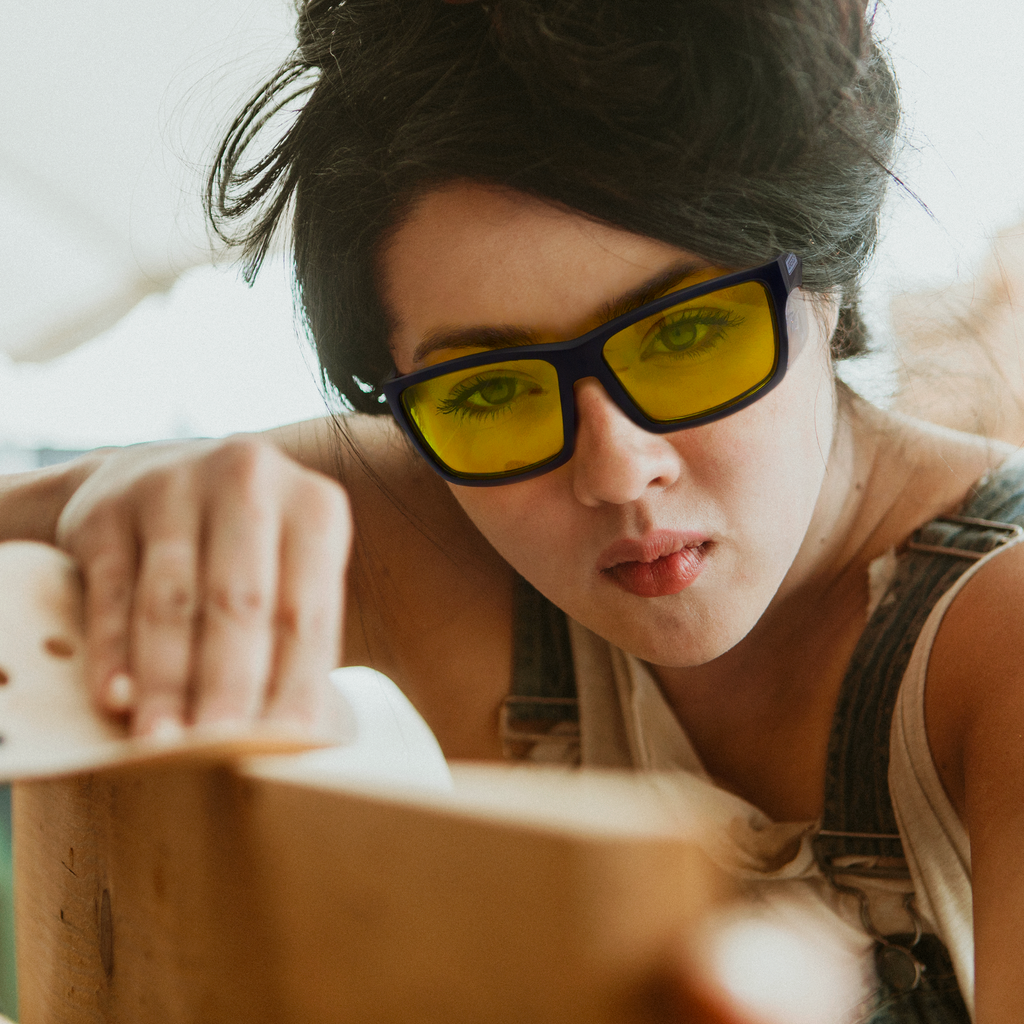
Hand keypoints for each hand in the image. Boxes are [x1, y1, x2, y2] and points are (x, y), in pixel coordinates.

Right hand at [55, 436, 351, 738]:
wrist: (150, 477)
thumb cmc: (243, 550)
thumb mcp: (288, 569)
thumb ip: (295, 637)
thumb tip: (298, 736)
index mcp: (314, 505)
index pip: (307, 611)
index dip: (298, 682)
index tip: (287, 745)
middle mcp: (249, 479)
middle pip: (240, 601)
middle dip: (229, 685)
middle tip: (219, 750)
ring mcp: (173, 485)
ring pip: (171, 601)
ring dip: (166, 682)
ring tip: (163, 743)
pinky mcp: (107, 508)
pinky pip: (111, 592)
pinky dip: (112, 651)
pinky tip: (114, 700)